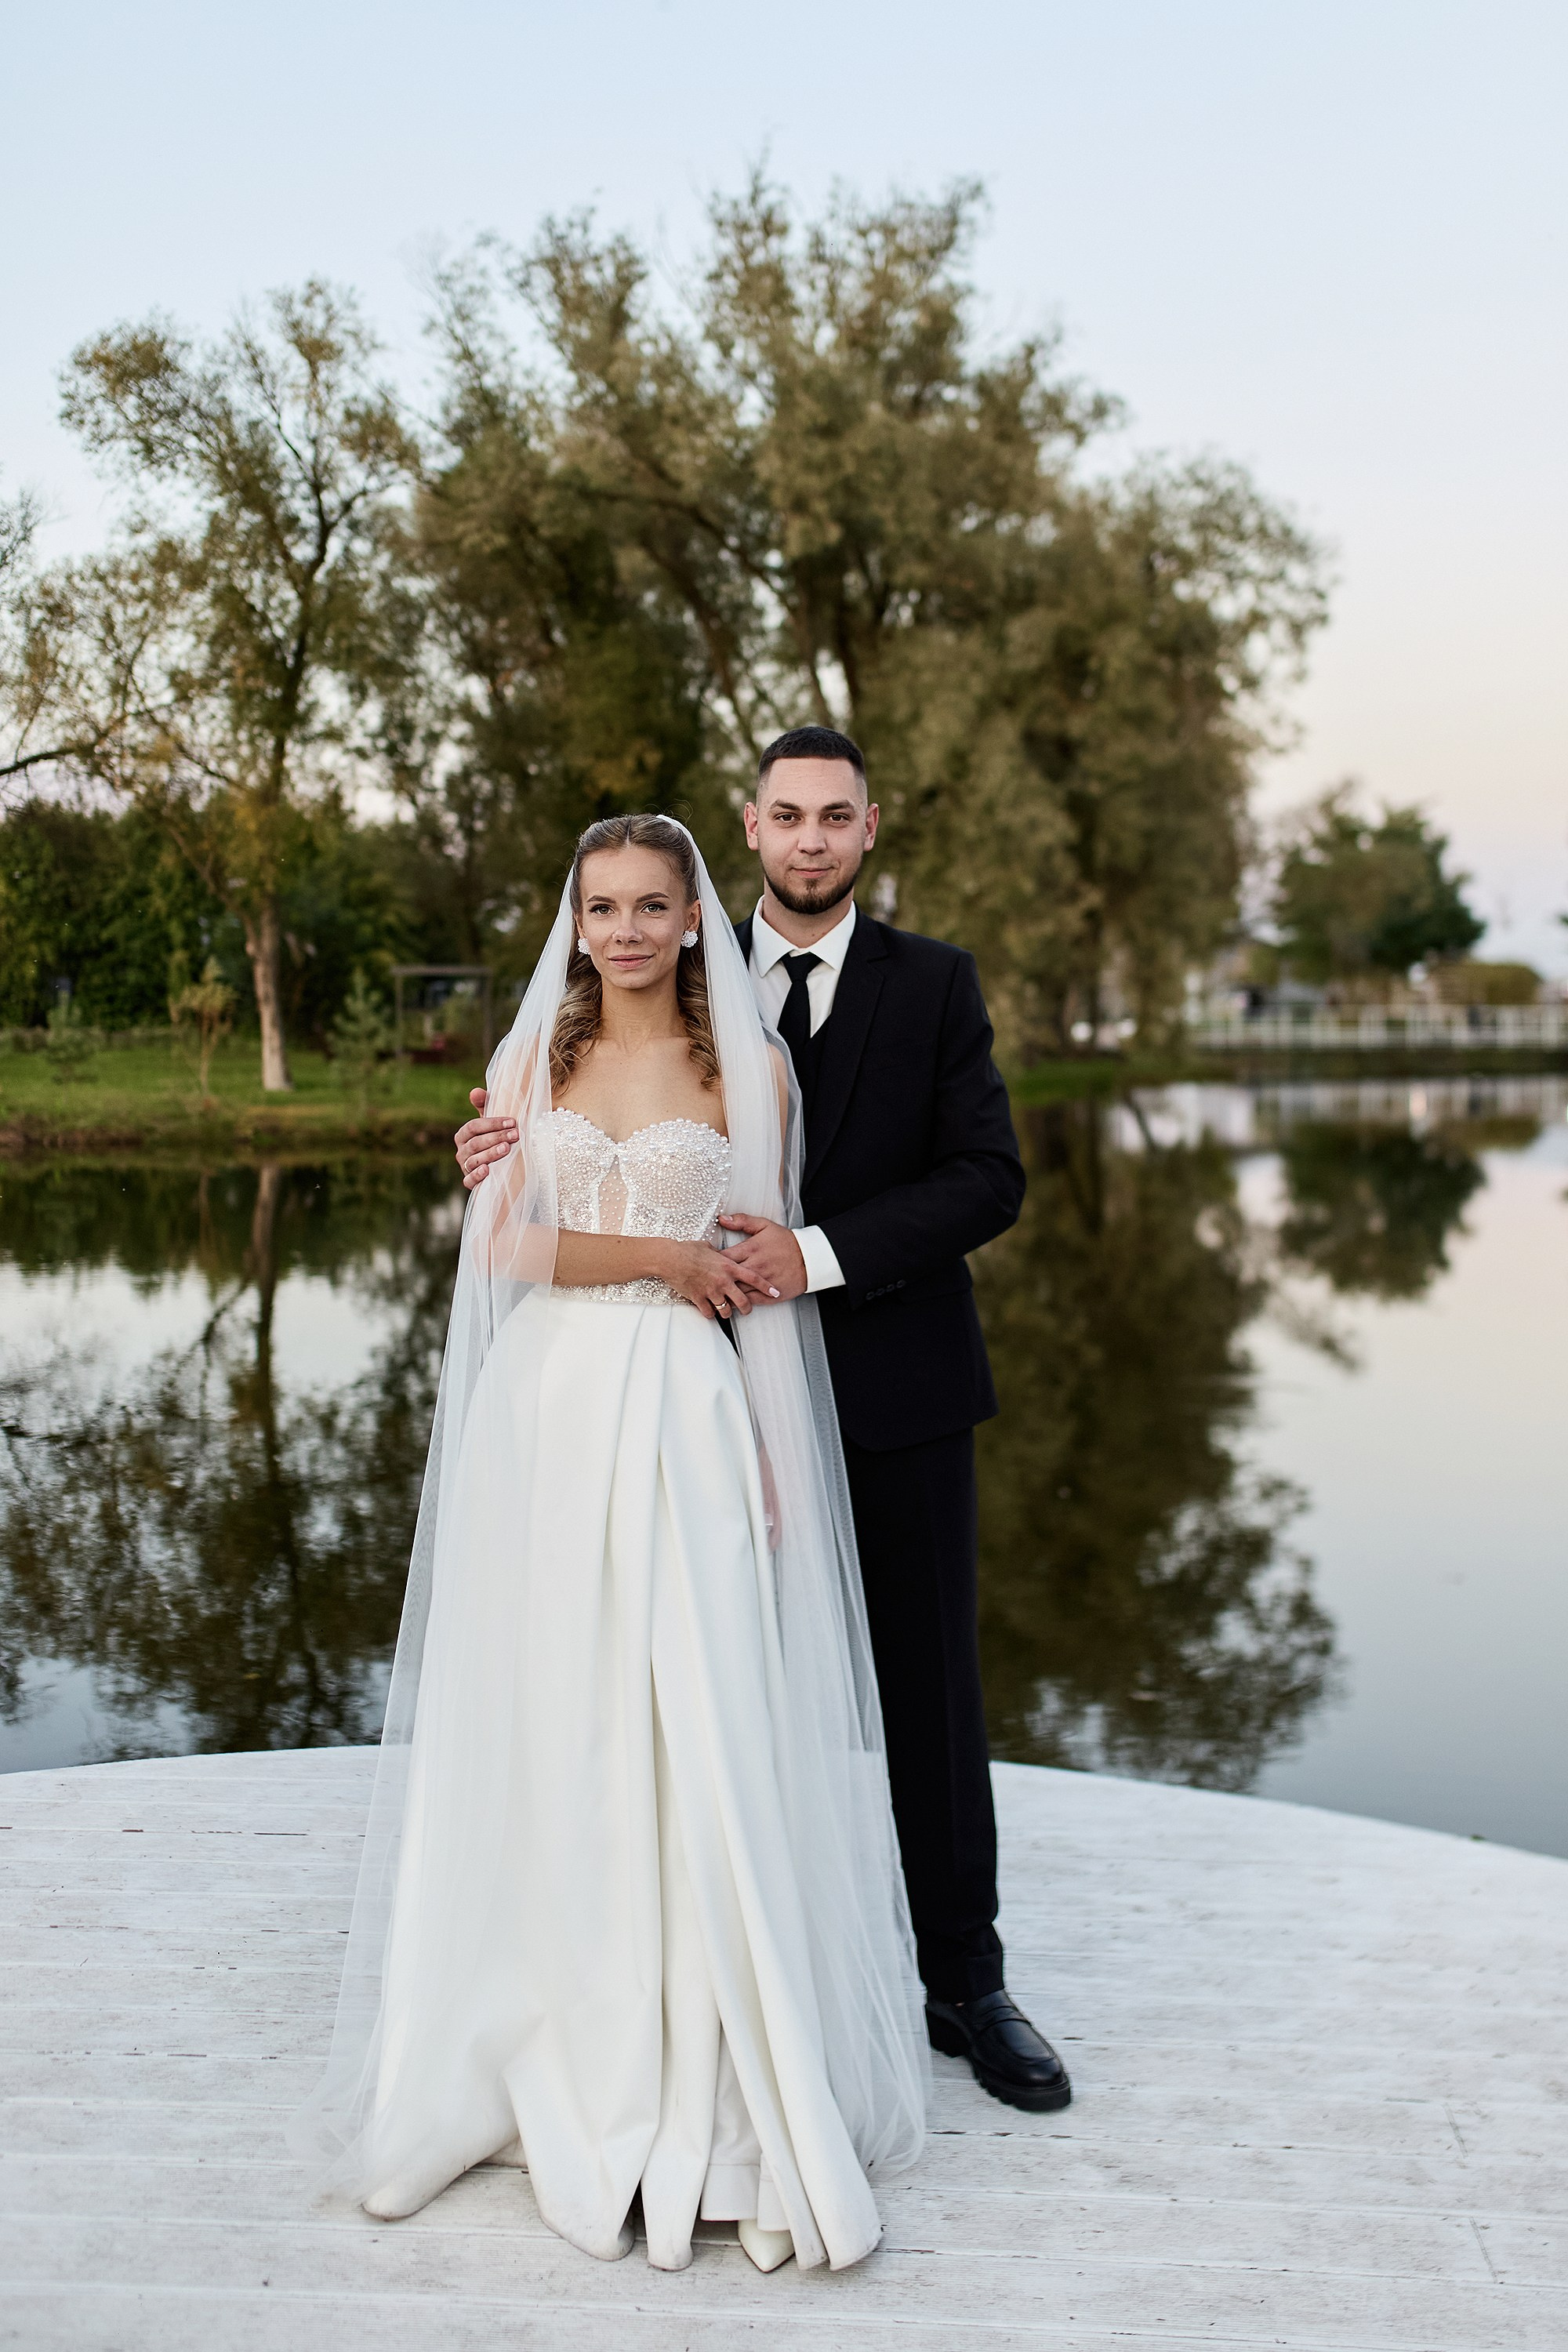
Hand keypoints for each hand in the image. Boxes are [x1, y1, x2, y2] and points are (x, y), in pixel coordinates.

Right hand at [456, 1087, 516, 1189]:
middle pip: (476, 1143)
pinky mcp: (470, 1181)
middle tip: (515, 1135)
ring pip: (474, 1160)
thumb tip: (475, 1091)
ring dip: (490, 1154)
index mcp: (464, 1134)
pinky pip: (469, 1180)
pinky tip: (487, 1170)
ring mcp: (465, 1167)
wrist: (499, 1165)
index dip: (492, 1123)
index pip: (474, 1127)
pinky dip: (477, 1176)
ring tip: (506, 1149)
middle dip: (496, 1138)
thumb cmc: (494, 1138)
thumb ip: (484, 1105)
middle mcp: (462, 1151)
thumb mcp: (491, 1122)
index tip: (512, 1122)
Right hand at [658, 1239, 775, 1321]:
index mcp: (728, 1266)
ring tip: (726, 1311)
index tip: (775, 1293)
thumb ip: (720, 1254)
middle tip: (747, 1309)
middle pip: (743, 1301)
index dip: (766, 1287)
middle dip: (747, 1308)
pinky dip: (710, 1313)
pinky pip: (709, 1313)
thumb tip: (721, 1254)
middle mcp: (723, 1281)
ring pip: (726, 1310)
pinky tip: (709, 1310)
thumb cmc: (688, 1250)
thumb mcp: (708, 1247)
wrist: (670, 1259)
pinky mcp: (699, 1299)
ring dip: (728, 1312)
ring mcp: (711, 1292)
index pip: (754, 1278)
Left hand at [716, 1215, 807, 1301]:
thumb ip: (742, 1221)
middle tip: (706, 1281)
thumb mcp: (765, 1225)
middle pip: (726, 1277)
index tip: (707, 1264)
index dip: (712, 1262)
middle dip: (715, 1280)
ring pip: (736, 1292)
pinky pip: (749, 1301)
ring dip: (725, 1294)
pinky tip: (731, 1302)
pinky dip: (739, 1303)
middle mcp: (754, 1266)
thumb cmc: (787, 1242)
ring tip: (715, 1294)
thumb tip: (722, 1219)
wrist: (810, 1258)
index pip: (722, 1258)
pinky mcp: (769, 1295)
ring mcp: (761, 1282)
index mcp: (751, 1249)